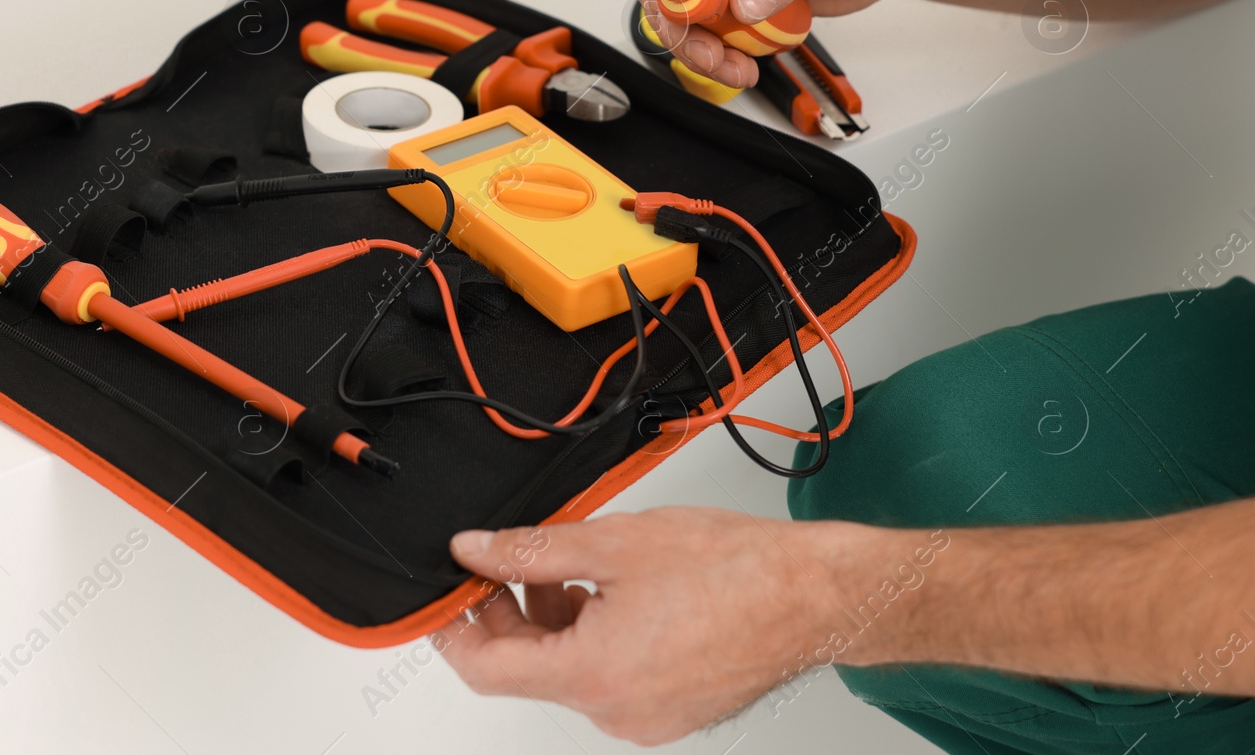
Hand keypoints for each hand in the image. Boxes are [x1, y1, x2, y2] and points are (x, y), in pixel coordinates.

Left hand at [437, 507, 895, 745]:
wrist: (816, 595)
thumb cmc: (736, 570)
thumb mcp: (613, 542)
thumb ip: (530, 551)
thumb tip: (474, 552)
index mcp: (593, 674)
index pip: (487, 670)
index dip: (452, 629)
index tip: (443, 596)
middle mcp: (615, 711)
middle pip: (528, 670)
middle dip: (507, 614)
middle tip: (506, 561)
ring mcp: (645, 718)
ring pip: (569, 671)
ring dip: (554, 621)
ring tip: (576, 564)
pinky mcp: (670, 711)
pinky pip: (608, 677)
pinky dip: (594, 636)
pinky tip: (612, 590)